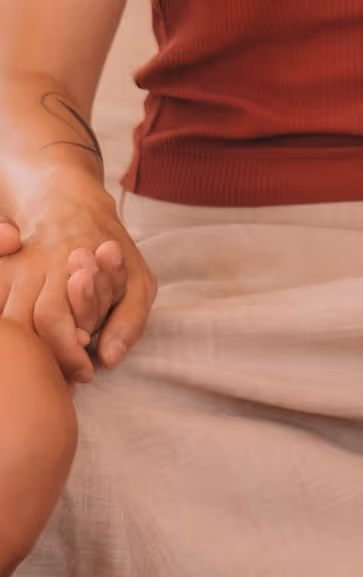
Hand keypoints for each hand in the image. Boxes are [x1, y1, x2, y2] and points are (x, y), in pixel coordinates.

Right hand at [0, 202, 155, 382]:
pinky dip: (7, 332)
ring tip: (46, 363)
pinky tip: (23, 341)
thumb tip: (109, 360)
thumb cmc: (105, 248)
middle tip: (65, 375)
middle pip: (24, 322)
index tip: (85, 371)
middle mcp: (35, 265)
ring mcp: (10, 269)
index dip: (67, 352)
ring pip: (6, 321)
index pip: (55, 318)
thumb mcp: (136, 279)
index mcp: (73, 266)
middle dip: (46, 354)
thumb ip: (129, 319)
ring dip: (24, 346)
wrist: (63, 202)